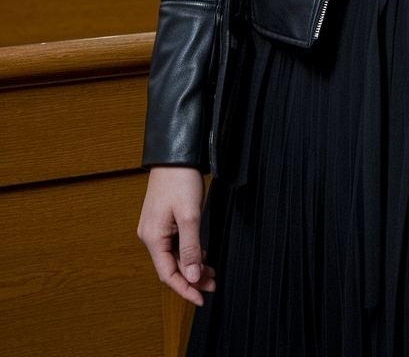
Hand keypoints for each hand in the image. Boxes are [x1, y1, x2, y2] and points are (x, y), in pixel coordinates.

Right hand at [138, 166, 215, 304]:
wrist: (175, 155)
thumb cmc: (180, 180)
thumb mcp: (190, 216)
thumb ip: (191, 248)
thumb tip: (191, 277)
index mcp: (152, 237)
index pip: (167, 274)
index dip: (184, 289)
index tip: (201, 299)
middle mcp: (149, 235)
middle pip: (170, 266)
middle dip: (192, 278)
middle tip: (213, 283)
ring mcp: (154, 228)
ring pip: (173, 256)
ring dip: (191, 265)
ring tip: (211, 271)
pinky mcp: (161, 221)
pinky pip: (173, 244)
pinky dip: (188, 252)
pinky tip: (202, 253)